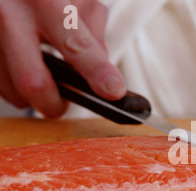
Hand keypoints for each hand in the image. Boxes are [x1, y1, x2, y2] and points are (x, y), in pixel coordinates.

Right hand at [0, 0, 125, 117]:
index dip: (98, 73)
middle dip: (54, 104)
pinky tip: (26, 68)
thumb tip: (103, 76)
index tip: (114, 92)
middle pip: (33, 82)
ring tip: (45, 78)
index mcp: (43, 1)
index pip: (76, 46)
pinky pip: (0, 83)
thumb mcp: (80, 0)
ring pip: (12, 89)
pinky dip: (15, 85)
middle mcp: (9, 14)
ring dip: (33, 95)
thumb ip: (94, 35)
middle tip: (64, 103)